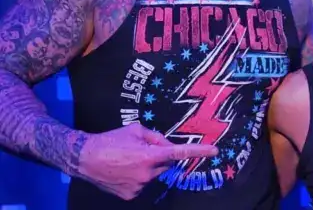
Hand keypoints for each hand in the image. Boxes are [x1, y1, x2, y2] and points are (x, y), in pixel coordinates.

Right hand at [77, 123, 218, 199]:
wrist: (84, 158)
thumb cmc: (110, 140)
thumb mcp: (136, 130)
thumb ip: (156, 137)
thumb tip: (168, 146)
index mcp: (150, 155)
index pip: (179, 153)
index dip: (199, 152)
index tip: (215, 151)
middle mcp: (147, 173)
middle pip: (166, 164)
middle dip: (160, 157)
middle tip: (142, 150)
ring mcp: (139, 187)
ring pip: (154, 175)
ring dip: (148, 168)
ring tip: (128, 160)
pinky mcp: (131, 195)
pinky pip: (143, 184)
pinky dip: (138, 178)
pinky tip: (124, 171)